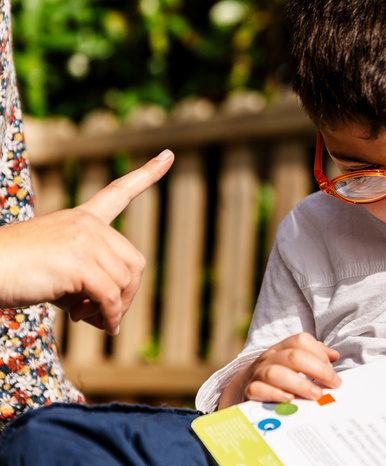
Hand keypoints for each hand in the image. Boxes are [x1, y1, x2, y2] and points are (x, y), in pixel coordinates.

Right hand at [0, 149, 173, 334]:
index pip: (119, 192)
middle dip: (127, 293)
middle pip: (134, 262)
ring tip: (88, 317)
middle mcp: (87, 224)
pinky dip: (109, 316)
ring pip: (124, 282)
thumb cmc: (14, 273)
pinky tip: (101, 326)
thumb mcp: (59, 271)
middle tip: (105, 313)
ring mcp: (84, 240)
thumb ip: (89, 282)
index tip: (169, 154)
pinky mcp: (78, 263)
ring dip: (113, 308)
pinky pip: (110, 297)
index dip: (147, 174)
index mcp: (82, 218)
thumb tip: (113, 316)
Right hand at [219, 332, 340, 408]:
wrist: (240, 389)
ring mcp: (257, 373)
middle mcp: (269, 358)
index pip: (300, 340)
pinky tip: (290, 399)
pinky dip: (275, 394)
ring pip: (276, 373)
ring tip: (316, 394)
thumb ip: (312, 356)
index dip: (319, 352)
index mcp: (281, 348)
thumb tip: (333, 355)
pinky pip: (259, 390)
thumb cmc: (275, 376)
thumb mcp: (290, 363)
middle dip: (317, 369)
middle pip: (293, 356)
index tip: (332, 368)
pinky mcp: (249, 391)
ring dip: (300, 383)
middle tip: (333, 384)